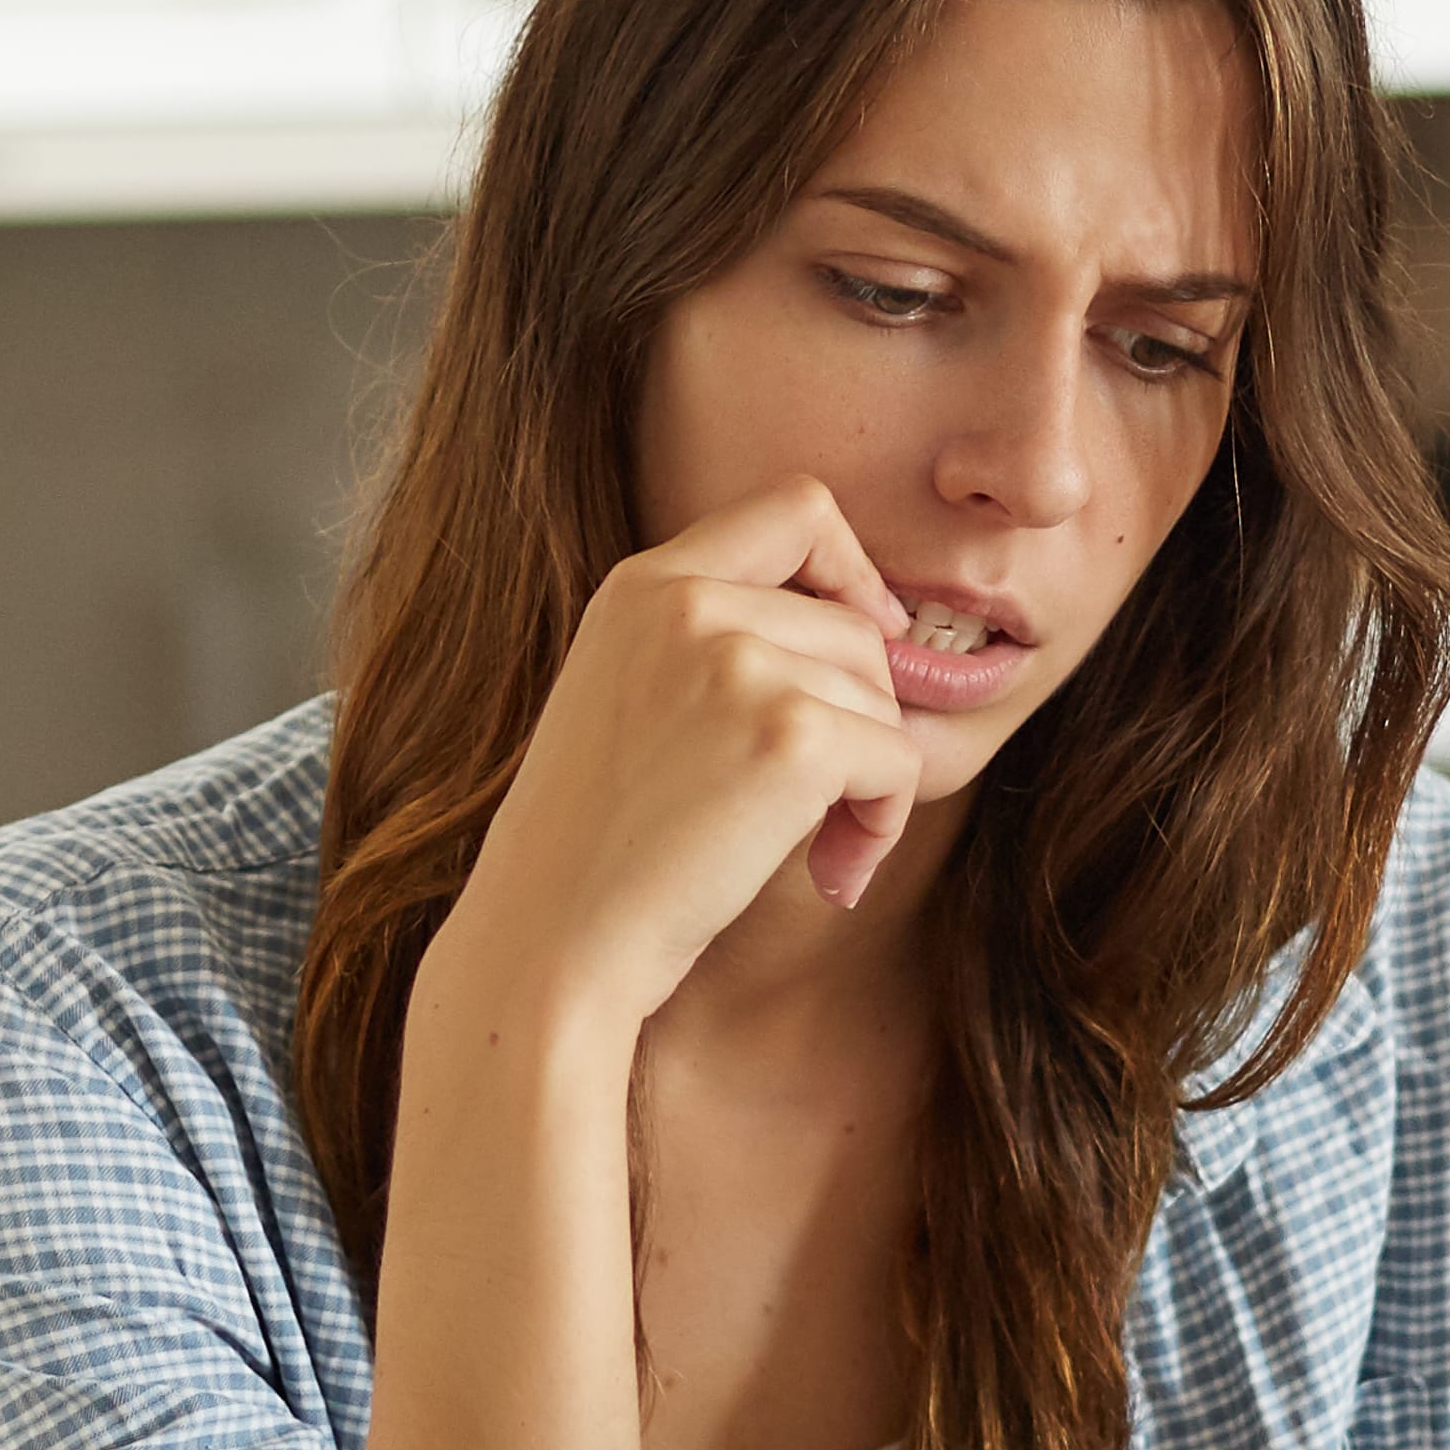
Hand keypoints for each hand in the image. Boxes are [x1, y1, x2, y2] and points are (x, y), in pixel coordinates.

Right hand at [448, 484, 928, 1021]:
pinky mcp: (788, 736)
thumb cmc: (595, 850)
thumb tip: (875, 629)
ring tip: (814, 849)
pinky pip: (899, 761)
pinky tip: (831, 873)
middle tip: (824, 807)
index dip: (853, 569)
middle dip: (862, 718)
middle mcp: (687, 602)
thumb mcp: (629, 697)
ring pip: (883, 697)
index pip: (797, 508)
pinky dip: (883, 823)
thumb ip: (713, 644)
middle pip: (856, 626)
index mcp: (642, 585)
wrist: (550, 942)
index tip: (863, 643)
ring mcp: (736, 662)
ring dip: (871, 783)